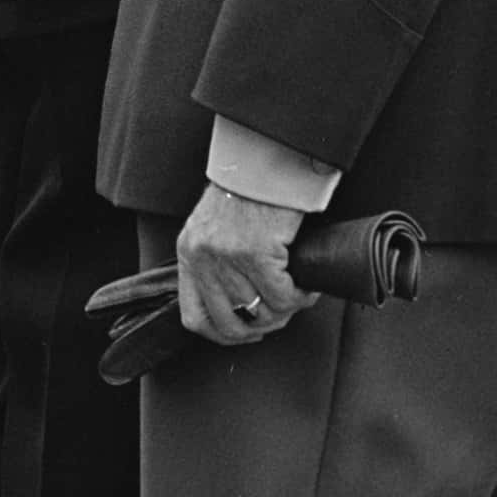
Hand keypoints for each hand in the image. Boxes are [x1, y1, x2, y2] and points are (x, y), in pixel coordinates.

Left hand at [176, 183, 317, 345]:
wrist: (262, 162)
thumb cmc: (245, 193)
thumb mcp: (213, 230)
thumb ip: (215, 266)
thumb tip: (239, 307)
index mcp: (190, 255)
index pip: (194, 317)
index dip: (224, 334)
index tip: (246, 333)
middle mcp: (203, 259)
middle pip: (231, 323)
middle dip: (262, 327)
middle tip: (281, 314)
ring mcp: (228, 258)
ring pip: (262, 313)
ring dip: (286, 309)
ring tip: (297, 294)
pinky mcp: (256, 254)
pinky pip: (284, 297)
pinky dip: (301, 297)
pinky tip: (306, 286)